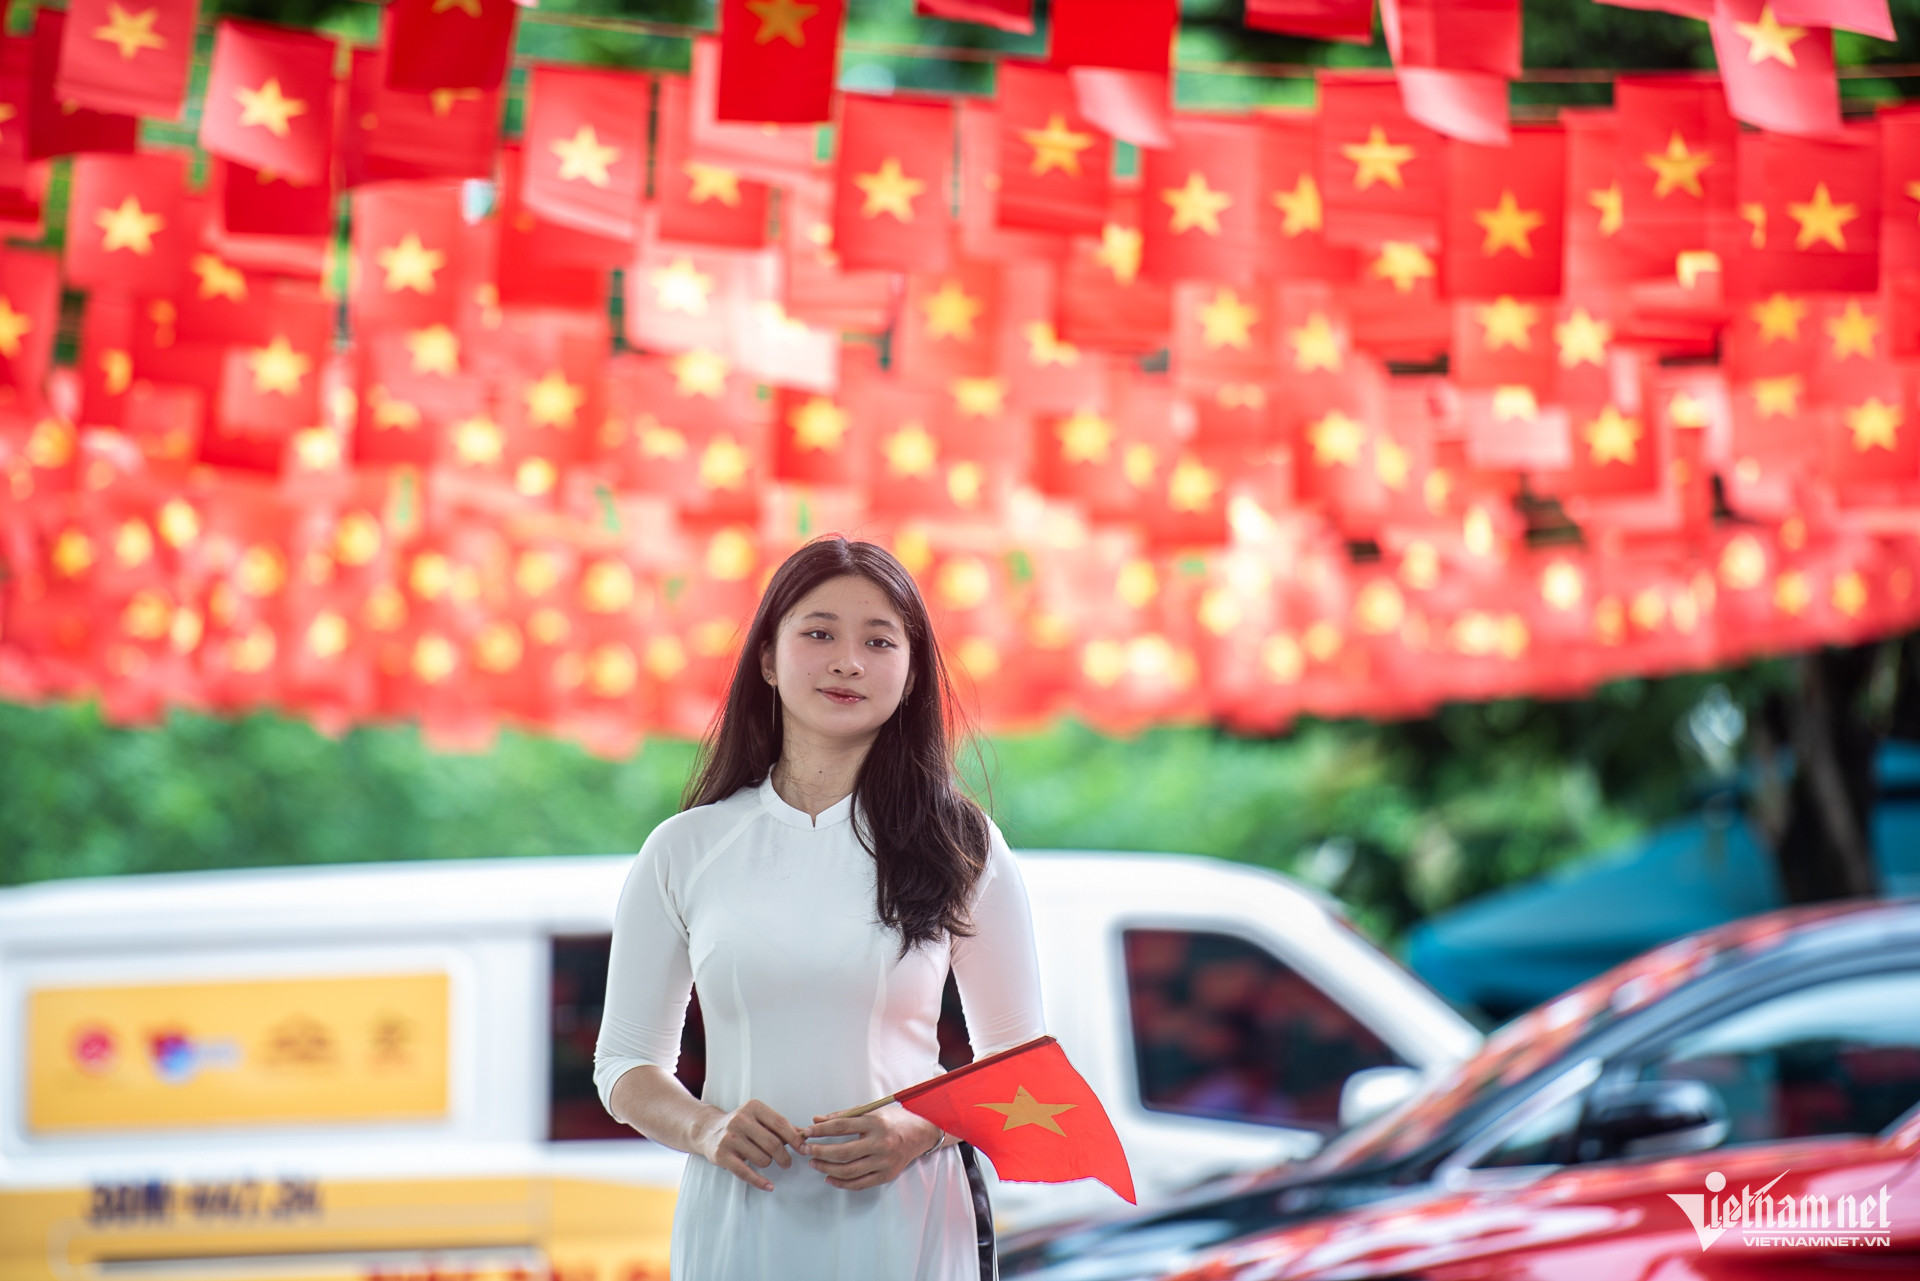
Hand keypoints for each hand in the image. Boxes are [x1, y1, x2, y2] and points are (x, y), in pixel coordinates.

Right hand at [696, 1099, 806, 1191]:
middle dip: (784, 1156)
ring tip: (764, 1160)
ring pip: (762, 1158)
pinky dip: (759, 1181)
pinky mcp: (721, 1154)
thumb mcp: (759, 1118)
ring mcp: (730, 1137)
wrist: (708, 1130)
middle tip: (787, 1163)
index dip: (794, 1138)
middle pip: (773, 1143)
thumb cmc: (741, 1125)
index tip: (803, 1149)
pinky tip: (769, 1186)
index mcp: (753, 1107)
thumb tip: (804, 1134)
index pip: (780, 1123)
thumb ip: (780, 1126)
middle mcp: (740, 1120)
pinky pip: (745, 1172)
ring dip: (768, 1163)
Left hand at [799, 1105, 946, 1191]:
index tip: (807, 1132)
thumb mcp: (871, 1111)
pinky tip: (829, 1178)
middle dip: (820, 1152)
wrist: (922, 1134)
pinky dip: (841, 1183)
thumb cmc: (894, 1120)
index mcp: (875, 1123)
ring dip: (827, 1168)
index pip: (841, 1126)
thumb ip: (844, 1116)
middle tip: (806, 1150)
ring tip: (814, 1164)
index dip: (821, 1130)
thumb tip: (817, 1121)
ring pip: (849, 1171)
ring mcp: (884, 1161)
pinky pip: (860, 1183)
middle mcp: (880, 1143)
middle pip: (843, 1152)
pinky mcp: (886, 1175)